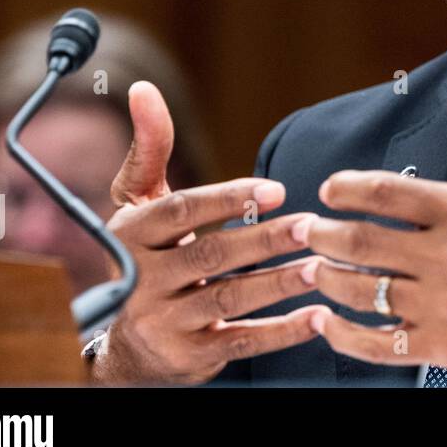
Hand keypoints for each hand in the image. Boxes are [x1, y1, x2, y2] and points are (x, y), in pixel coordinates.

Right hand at [92, 81, 332, 384]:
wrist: (123, 345)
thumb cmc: (144, 256)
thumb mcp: (140, 204)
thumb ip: (150, 149)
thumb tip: (144, 89)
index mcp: (132, 234)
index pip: (182, 211)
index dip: (228, 199)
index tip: (276, 190)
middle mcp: (141, 280)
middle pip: (210, 255)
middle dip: (264, 241)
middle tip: (312, 226)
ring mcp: (162, 322)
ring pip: (228, 299)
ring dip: (279, 284)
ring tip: (323, 267)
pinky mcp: (188, 357)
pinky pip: (241, 342)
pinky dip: (282, 333)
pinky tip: (318, 319)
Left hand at [304, 59, 446, 382]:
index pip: (385, 191)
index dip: (346, 188)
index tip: (330, 189)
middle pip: (360, 241)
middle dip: (321, 233)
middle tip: (304, 229)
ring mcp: (444, 305)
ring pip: (362, 291)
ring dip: (325, 278)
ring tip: (310, 269)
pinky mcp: (444, 347)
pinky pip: (379, 344)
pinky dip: (345, 336)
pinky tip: (330, 323)